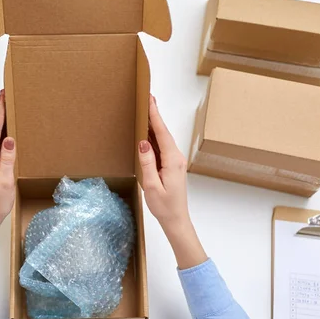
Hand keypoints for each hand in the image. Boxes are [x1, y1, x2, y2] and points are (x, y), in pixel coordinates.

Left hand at [0, 90, 15, 273]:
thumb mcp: (5, 183)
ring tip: (8, 107)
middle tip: (6, 94)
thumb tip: (9, 139)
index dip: (0, 111)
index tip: (3, 95)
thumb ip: (7, 160)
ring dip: (1, 122)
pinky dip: (0, 134)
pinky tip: (7, 131)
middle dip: (0, 111)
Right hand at [137, 95, 206, 269]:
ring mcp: (173, 161)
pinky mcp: (170, 165)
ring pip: (162, 139)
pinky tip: (147, 132)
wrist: (176, 220)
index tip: (149, 100)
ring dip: (153, 125)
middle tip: (146, 98)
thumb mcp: (152, 186)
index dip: (155, 115)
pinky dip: (154, 137)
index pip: (162, 133)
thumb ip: (147, 163)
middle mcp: (175, 157)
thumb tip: (143, 142)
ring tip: (144, 111)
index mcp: (172, 160)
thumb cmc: (164, 206)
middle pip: (163, 132)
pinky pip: (161, 147)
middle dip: (154, 115)